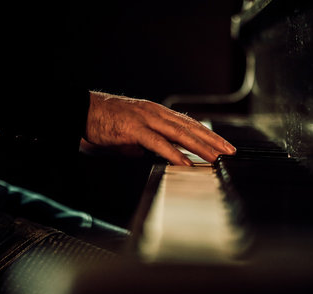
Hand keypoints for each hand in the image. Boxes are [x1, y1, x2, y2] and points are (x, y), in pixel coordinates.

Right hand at [85, 91, 235, 164]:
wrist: (82, 111)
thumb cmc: (105, 122)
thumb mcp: (132, 134)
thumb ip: (146, 143)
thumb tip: (153, 154)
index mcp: (157, 113)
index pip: (189, 124)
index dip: (208, 135)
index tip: (223, 145)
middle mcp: (156, 113)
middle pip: (191, 127)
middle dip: (213, 140)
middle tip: (229, 151)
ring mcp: (146, 119)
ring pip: (180, 133)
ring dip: (200, 147)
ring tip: (215, 158)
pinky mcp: (134, 129)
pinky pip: (158, 143)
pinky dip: (174, 153)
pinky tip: (186, 163)